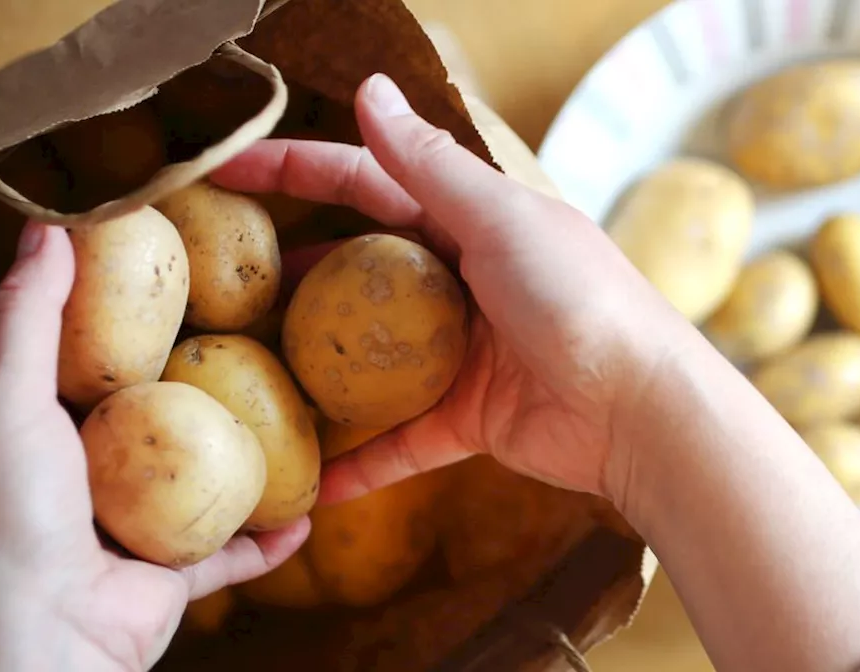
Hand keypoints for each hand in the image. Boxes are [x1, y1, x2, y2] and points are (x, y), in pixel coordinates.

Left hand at [0, 222, 309, 671]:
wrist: (47, 633)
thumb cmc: (15, 513)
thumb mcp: (9, 397)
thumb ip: (29, 316)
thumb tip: (46, 226)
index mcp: (50, 429)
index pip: (98, 357)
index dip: (137, 313)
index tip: (190, 268)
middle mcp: (95, 475)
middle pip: (166, 415)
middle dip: (213, 382)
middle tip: (266, 336)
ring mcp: (139, 525)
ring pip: (207, 479)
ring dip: (251, 456)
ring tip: (299, 416)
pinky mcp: (177, 572)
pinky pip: (236, 549)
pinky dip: (271, 535)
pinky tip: (308, 509)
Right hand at [212, 74, 696, 506]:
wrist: (642, 407)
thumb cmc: (579, 298)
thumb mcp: (499, 220)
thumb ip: (429, 165)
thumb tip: (369, 87)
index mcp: (468, 221)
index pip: (365, 182)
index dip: (296, 171)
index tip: (226, 171)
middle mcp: (458, 281)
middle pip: (355, 272)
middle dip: (289, 276)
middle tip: (218, 286)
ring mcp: (460, 353)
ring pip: (367, 358)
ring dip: (312, 367)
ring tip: (240, 375)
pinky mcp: (467, 418)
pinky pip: (399, 440)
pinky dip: (359, 461)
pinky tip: (307, 479)